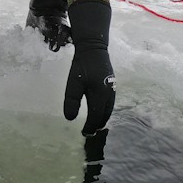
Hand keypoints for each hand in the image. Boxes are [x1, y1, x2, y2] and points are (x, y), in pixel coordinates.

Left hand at [63, 0, 115, 135]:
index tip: (83, 134)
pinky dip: (105, 111)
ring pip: (109, 110)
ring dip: (102, 119)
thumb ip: (72, 102)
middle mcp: (109, 95)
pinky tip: (99, 111)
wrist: (94, 48)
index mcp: (100, 96)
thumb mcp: (73, 84)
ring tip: (94, 125)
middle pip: (104, 116)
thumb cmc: (82, 65)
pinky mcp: (111, 85)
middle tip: (89, 133)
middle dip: (97, 125)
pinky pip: (110, 104)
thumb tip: (70, 119)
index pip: (96, 118)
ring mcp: (112, 90)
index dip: (90, 127)